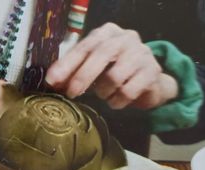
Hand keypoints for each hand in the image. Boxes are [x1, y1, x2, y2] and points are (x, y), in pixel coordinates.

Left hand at [45, 23, 177, 109]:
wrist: (149, 82)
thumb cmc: (115, 72)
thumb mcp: (93, 68)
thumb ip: (74, 71)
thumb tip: (52, 82)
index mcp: (108, 32)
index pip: (85, 46)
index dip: (67, 64)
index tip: (52, 80)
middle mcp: (126, 38)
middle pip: (101, 54)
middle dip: (83, 76)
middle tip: (71, 94)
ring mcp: (142, 53)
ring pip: (115, 76)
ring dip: (104, 92)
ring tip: (103, 95)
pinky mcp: (152, 72)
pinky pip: (128, 91)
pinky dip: (117, 101)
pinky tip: (116, 101)